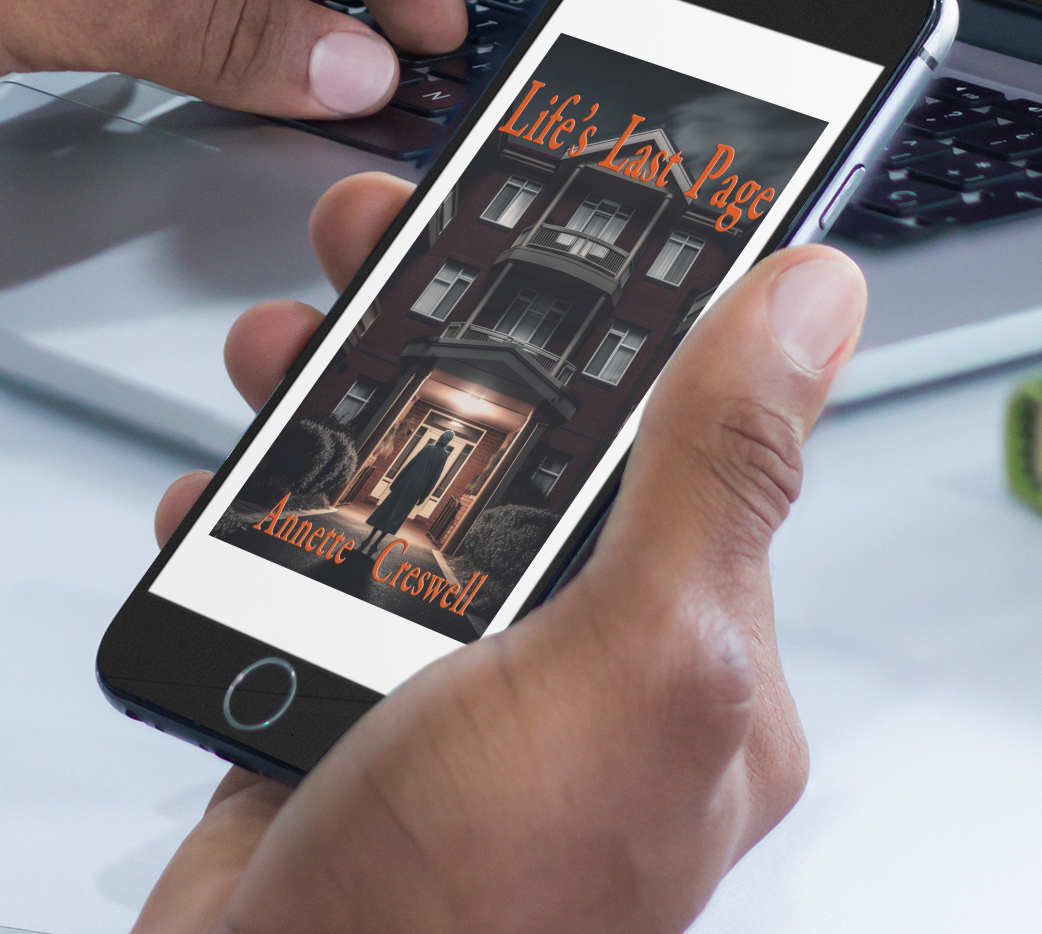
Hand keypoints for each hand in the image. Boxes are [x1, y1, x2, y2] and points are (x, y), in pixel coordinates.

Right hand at [136, 174, 866, 933]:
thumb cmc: (476, 924)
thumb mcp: (635, 667)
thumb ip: (719, 479)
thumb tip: (816, 300)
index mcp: (692, 657)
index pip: (689, 422)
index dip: (632, 291)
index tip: (575, 182)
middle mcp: (580, 670)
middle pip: (527, 433)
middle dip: (444, 323)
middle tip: (374, 245)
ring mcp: (451, 696)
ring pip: (403, 483)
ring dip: (330, 400)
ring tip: (277, 360)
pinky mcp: (333, 720)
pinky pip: (298, 569)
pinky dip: (247, 516)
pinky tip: (225, 504)